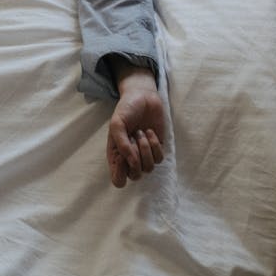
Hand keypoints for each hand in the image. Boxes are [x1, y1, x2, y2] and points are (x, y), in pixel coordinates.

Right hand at [106, 66, 164, 187]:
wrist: (143, 96)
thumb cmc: (126, 109)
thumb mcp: (117, 123)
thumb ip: (121, 144)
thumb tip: (132, 162)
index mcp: (116, 155)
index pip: (118, 180)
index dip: (121, 173)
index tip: (122, 156)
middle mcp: (130, 158)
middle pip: (136, 176)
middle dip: (136, 158)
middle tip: (133, 139)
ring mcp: (144, 154)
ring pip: (148, 168)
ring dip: (145, 148)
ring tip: (141, 132)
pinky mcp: (157, 148)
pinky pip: (159, 158)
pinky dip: (155, 144)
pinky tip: (150, 132)